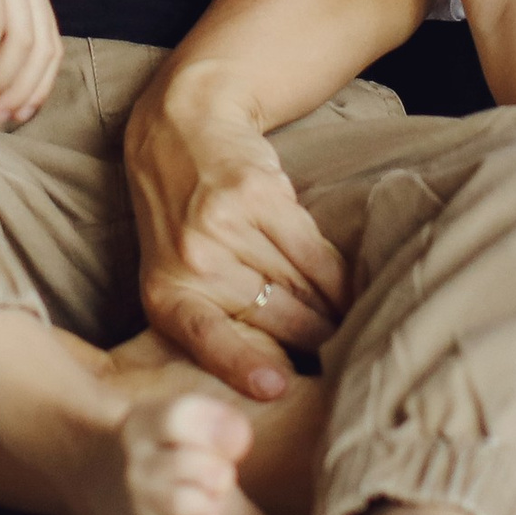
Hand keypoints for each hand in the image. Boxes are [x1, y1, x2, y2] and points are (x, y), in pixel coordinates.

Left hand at [125, 88, 347, 400]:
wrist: (182, 127)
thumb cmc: (181, 216)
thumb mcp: (173, 273)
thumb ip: (210, 318)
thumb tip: (275, 380)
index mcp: (167, 294)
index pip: (207, 340)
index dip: (245, 367)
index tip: (278, 387)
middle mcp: (193, 262)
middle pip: (274, 319)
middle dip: (312, 341)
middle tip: (335, 354)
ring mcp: (225, 228)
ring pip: (301, 289)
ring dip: (331, 311)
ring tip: (345, 322)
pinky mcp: (260, 198)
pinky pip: (315, 255)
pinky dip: (338, 278)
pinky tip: (348, 290)